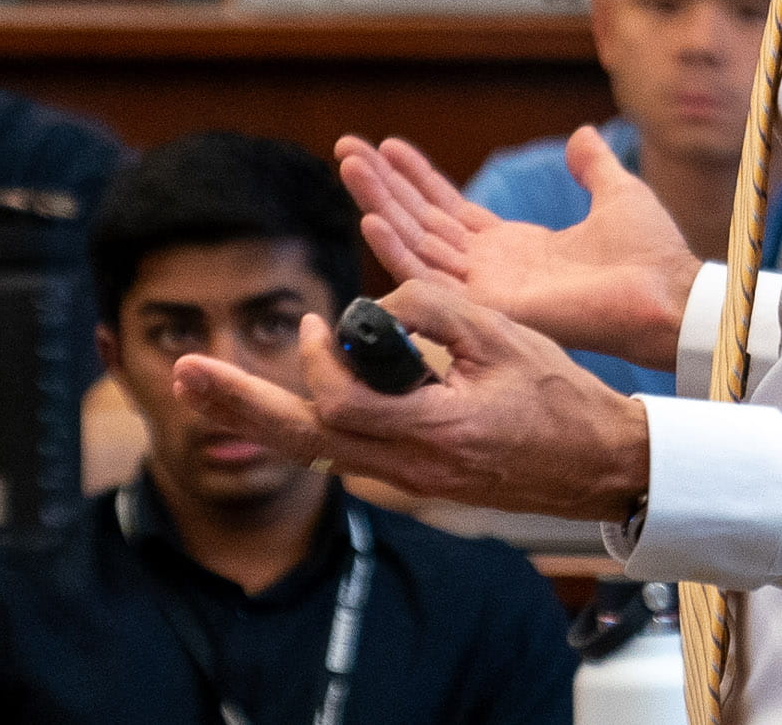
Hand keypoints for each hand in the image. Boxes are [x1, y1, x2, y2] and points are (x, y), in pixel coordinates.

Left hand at [167, 278, 652, 521]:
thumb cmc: (562, 400)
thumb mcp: (505, 336)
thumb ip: (435, 309)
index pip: (340, 402)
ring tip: (203, 388)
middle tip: (180, 376)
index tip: (318, 320)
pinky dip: (304, 426)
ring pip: (316, 453)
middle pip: (303, 441)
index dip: (317, 359)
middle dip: (239, 405)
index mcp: (433, 433)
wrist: (601, 466)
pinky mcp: (414, 480)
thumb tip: (377, 300)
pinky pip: (344, 454)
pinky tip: (276, 406)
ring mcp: (408, 482)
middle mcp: (409, 468)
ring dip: (259, 416)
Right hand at [335, 132, 702, 364]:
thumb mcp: (617, 194)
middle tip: (346, 148)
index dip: (417, 179)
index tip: (387, 147)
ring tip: (349, 165)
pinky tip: (370, 219)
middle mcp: (489, 269)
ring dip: (380, 204)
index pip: (449, 210)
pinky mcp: (487, 306)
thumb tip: (583, 136)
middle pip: (421, 222)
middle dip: (383, 185)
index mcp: (513, 247)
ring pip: (416, 242)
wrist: (667, 293)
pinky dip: (398, 250)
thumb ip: (593, 168)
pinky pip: (430, 278)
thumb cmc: (649, 256)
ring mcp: (484, 289)